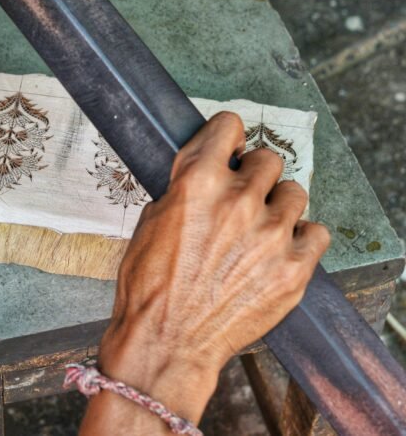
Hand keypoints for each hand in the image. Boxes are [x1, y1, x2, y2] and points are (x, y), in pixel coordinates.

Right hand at [81, 112, 329, 432]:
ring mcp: (270, 235)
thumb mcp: (151, 220)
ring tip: (261, 227)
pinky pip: (317, 233)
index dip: (226, 136)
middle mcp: (238, 201)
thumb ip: (184, 189)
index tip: (228, 147)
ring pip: (295, 193)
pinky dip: (301, 238)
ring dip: (278, 205)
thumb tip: (205, 173)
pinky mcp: (293, 268)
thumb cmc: (150, 286)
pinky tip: (280, 248)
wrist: (166, 340)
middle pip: (268, 159)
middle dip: (253, 175)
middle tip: (242, 196)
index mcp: (197, 183)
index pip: (229, 126)